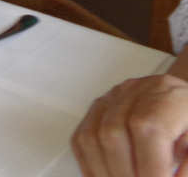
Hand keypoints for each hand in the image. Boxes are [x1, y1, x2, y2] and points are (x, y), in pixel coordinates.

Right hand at [72, 73, 187, 175]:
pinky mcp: (98, 109)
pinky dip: (91, 166)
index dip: (150, 167)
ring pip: (92, 137)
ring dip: (106, 172)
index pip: (147, 129)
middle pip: (113, 133)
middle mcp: (135, 92)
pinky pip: (82, 138)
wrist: (184, 103)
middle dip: (125, 174)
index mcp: (168, 97)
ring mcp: (112, 99)